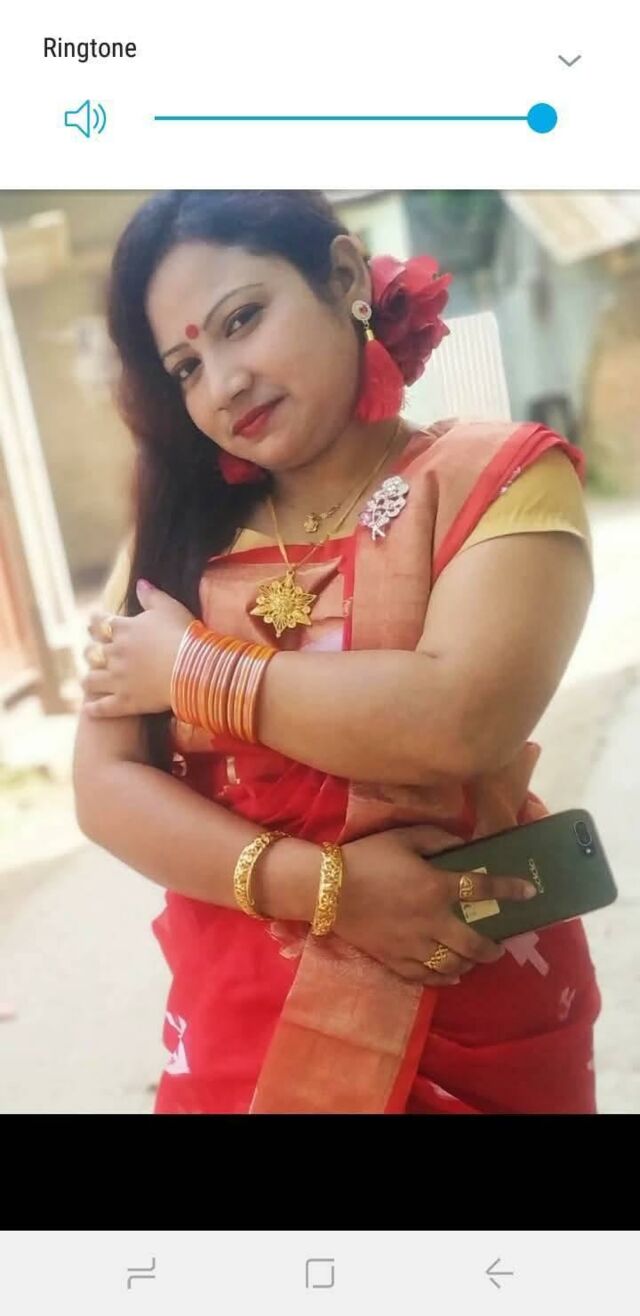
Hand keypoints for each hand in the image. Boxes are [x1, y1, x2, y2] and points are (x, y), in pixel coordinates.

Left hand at [82, 580, 193, 717]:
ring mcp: (118, 679)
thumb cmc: (184, 635)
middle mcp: (114, 653)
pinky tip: (90, 709)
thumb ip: (151, 595)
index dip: (94, 622)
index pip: (99, 622)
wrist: (195, 669)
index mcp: (123, 629)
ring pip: (91, 680)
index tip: (92, 623)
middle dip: (90, 651)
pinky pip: (102, 708)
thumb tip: (139, 583)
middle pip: (91, 652)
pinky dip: (94, 708)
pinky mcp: (125, 702)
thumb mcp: (169, 607)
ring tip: (88, 681)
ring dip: (88, 679)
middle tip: (91, 653)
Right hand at [336, 824, 537, 985]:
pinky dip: (443, 978)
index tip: (530, 893)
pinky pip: (425, 977)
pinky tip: (451, 974)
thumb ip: (437, 839)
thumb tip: (463, 844)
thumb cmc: (366, 857)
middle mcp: (430, 920)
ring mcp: (413, 945)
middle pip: (472, 943)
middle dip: (492, 948)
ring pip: (452, 964)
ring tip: (474, 958)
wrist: (326, 889)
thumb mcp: (403, 837)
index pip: (482, 888)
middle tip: (499, 946)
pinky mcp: (394, 959)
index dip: (510, 889)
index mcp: (435, 887)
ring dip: (469, 963)